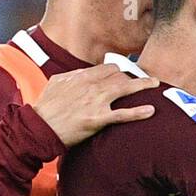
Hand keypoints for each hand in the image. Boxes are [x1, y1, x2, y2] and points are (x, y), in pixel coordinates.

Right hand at [31, 63, 158, 147]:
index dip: (120, 71)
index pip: (108, 68)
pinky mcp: (98, 119)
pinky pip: (123, 114)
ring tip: (156, 85)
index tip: (126, 74)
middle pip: (120, 75)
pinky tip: (151, 111)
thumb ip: (72, 76)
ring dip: (143, 85)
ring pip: (125, 89)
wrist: (39, 127)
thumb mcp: (56, 83)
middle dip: (134, 77)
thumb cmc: (45, 107)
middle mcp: (91, 86)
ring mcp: (95, 102)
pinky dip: (138, 112)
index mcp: (81, 76)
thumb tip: (81, 73)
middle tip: (145, 80)